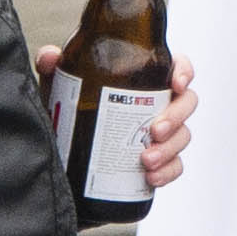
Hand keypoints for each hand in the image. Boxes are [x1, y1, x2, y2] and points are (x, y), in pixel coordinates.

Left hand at [38, 45, 199, 195]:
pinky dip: (168, 172)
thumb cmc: (70, 111)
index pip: (176, 66)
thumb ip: (53, 68)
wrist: (64, 156)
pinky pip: (175, 166)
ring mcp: (161, 135)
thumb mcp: (60, 88)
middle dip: (176, 117)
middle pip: (187, 103)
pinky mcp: (157, 162)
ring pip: (183, 136)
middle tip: (154, 130)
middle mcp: (157, 104)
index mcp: (143, 77)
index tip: (176, 84)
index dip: (184, 72)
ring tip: (146, 161)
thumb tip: (49, 57)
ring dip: (170, 149)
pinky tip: (151, 177)